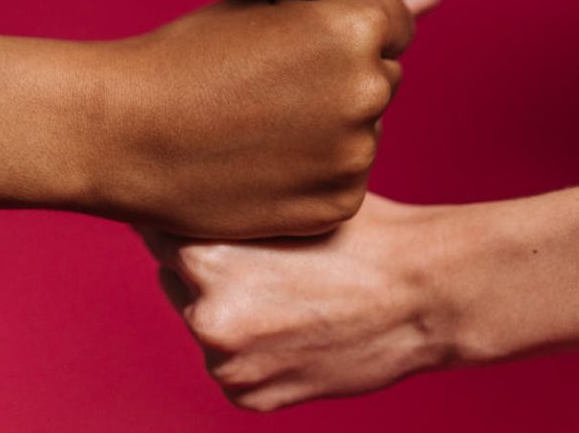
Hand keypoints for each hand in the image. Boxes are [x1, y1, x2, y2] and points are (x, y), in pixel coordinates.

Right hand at [95, 0, 411, 236]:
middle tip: (273, 85)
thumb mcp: (271, 6)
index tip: (297, 44)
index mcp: (355, 24)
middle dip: (343, 76)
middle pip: (382, 74)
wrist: (126, 133)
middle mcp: (368, 85)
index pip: (394, 19)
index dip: (345, 29)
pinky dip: (316, 171)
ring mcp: (356, 150)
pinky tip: (264, 160)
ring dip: (332, 124)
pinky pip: (346, 177)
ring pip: (365, 127)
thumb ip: (361, 1)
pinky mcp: (337, 204)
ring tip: (262, 123)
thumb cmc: (192, 55)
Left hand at [152, 155, 578, 409]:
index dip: (183, 210)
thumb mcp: (288, 194)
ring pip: (201, 320)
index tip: (199, 199)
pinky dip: (251, 345)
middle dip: (203, 257)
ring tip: (284, 283)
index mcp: (207, 259)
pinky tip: (292, 318)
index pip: (157, 227)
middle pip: (175, 275)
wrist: (421, 294)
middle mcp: (206, 318)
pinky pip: (230, 363)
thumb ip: (228, 199)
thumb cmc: (363, 233)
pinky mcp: (249, 399)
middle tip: (257, 243)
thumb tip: (180, 179)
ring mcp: (228, 366)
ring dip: (226, 303)